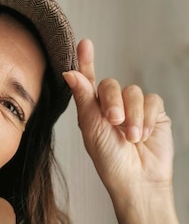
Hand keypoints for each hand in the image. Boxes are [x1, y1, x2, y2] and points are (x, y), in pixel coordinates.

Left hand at [62, 39, 173, 198]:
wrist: (137, 180)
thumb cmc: (110, 161)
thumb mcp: (92, 128)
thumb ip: (84, 98)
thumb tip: (69, 72)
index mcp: (93, 110)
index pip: (89, 81)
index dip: (86, 62)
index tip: (84, 43)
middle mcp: (113, 106)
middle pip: (111, 84)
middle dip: (112, 102)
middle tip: (114, 122)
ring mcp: (134, 109)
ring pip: (133, 91)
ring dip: (132, 116)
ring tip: (131, 138)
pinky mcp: (154, 113)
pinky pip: (151, 101)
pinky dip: (146, 118)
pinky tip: (143, 136)